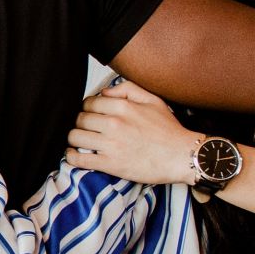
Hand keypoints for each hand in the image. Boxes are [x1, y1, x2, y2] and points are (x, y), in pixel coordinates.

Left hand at [65, 80, 199, 184]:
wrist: (183, 156)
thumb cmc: (169, 130)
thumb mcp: (153, 101)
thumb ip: (127, 89)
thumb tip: (104, 92)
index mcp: (123, 107)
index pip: (89, 103)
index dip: (88, 109)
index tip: (91, 115)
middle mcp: (114, 124)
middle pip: (79, 119)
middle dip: (81, 123)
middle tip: (88, 128)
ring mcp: (110, 145)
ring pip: (75, 137)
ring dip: (75, 139)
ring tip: (81, 141)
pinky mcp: (110, 164)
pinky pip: (78, 159)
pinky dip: (71, 156)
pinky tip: (74, 154)